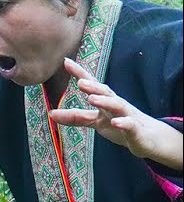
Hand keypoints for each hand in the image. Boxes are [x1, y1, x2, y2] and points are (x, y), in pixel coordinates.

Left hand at [49, 58, 182, 169]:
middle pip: (105, 92)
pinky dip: (123, 123)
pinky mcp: (136, 130)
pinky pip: (130, 125)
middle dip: (93, 86)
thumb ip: (76, 117)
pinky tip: (116, 122)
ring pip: (117, 105)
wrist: (149, 140)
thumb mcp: (96, 122)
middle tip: (79, 82)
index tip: (66, 62)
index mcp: (106, 101)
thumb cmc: (120, 126)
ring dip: (105, 101)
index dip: (80, 73)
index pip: (92, 84)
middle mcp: (116, 105)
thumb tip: (51, 113)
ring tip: (91, 98)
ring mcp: (127, 116)